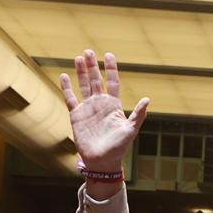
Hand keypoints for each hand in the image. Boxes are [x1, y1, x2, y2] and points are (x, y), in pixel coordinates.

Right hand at [59, 50, 149, 186]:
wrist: (102, 161)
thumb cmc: (118, 147)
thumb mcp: (130, 130)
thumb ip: (138, 114)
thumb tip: (147, 99)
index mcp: (114, 105)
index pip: (112, 82)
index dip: (110, 69)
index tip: (108, 55)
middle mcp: (100, 104)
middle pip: (95, 80)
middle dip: (92, 66)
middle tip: (88, 51)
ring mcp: (88, 108)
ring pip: (83, 86)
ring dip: (80, 72)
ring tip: (78, 58)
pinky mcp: (76, 115)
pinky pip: (70, 98)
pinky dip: (66, 87)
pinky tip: (64, 75)